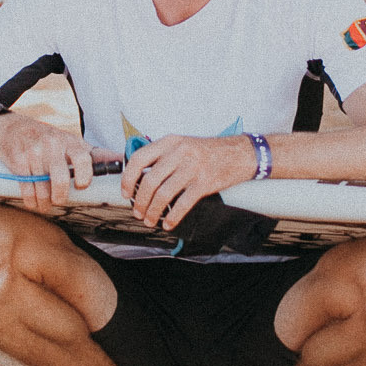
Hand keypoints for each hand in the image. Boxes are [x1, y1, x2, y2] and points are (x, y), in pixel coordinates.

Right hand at [0, 112, 97, 214]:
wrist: (14, 128)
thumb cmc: (50, 140)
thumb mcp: (73, 142)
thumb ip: (96, 155)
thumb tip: (121, 160)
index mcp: (70, 142)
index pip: (83, 159)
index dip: (84, 177)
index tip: (81, 187)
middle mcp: (52, 145)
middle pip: (60, 179)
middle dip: (60, 197)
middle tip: (59, 201)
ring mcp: (34, 152)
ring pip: (42, 188)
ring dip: (44, 203)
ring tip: (44, 205)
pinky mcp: (18, 160)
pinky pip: (26, 188)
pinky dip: (30, 200)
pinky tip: (33, 202)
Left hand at [122, 134, 257, 230]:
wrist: (239, 153)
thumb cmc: (208, 151)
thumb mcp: (183, 144)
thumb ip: (163, 156)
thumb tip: (139, 177)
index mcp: (171, 142)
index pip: (140, 158)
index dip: (128, 178)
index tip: (125, 192)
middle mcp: (180, 152)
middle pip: (150, 180)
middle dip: (140, 201)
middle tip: (138, 212)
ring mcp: (193, 168)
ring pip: (163, 194)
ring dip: (153, 211)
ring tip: (150, 220)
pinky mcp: (204, 183)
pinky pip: (183, 203)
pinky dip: (172, 217)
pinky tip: (168, 223)